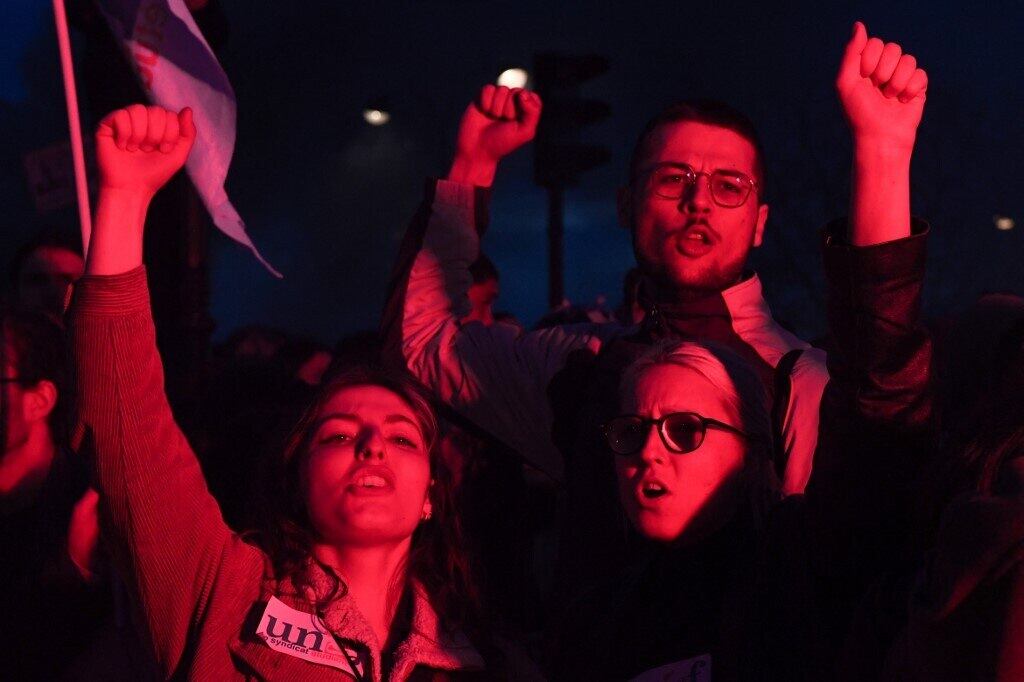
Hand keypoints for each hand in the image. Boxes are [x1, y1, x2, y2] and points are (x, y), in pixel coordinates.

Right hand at [96, 104, 195, 199]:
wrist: (131, 188)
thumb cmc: (154, 173)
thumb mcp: (178, 155)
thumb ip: (187, 133)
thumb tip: (187, 109)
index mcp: (158, 124)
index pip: (169, 114)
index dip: (169, 134)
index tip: (163, 150)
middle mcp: (142, 120)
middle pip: (156, 110)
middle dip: (155, 135)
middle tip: (148, 150)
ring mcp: (124, 120)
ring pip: (138, 110)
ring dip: (140, 134)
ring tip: (135, 149)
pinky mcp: (107, 125)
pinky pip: (120, 115)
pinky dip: (124, 134)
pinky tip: (122, 146)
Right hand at [448, 86, 541, 185]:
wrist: (477, 149)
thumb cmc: (502, 142)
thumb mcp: (524, 131)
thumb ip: (532, 112)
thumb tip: (523, 93)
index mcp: (525, 110)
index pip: (531, 96)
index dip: (525, 107)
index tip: (517, 120)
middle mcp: (512, 102)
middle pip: (516, 92)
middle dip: (509, 109)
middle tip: (502, 122)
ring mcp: (497, 98)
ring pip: (502, 90)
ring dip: (496, 108)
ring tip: (492, 118)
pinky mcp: (483, 97)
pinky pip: (488, 89)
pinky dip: (486, 102)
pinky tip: (483, 112)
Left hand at [836, 22, 927, 152]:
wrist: (880, 137)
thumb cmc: (859, 113)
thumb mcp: (846, 82)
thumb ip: (851, 52)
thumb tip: (859, 25)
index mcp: (866, 66)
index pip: (875, 43)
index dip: (870, 60)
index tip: (864, 78)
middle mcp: (885, 68)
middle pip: (893, 48)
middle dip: (883, 70)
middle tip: (877, 89)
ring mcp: (902, 77)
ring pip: (908, 60)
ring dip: (896, 82)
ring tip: (889, 98)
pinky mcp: (918, 87)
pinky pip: (920, 74)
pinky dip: (910, 89)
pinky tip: (903, 101)